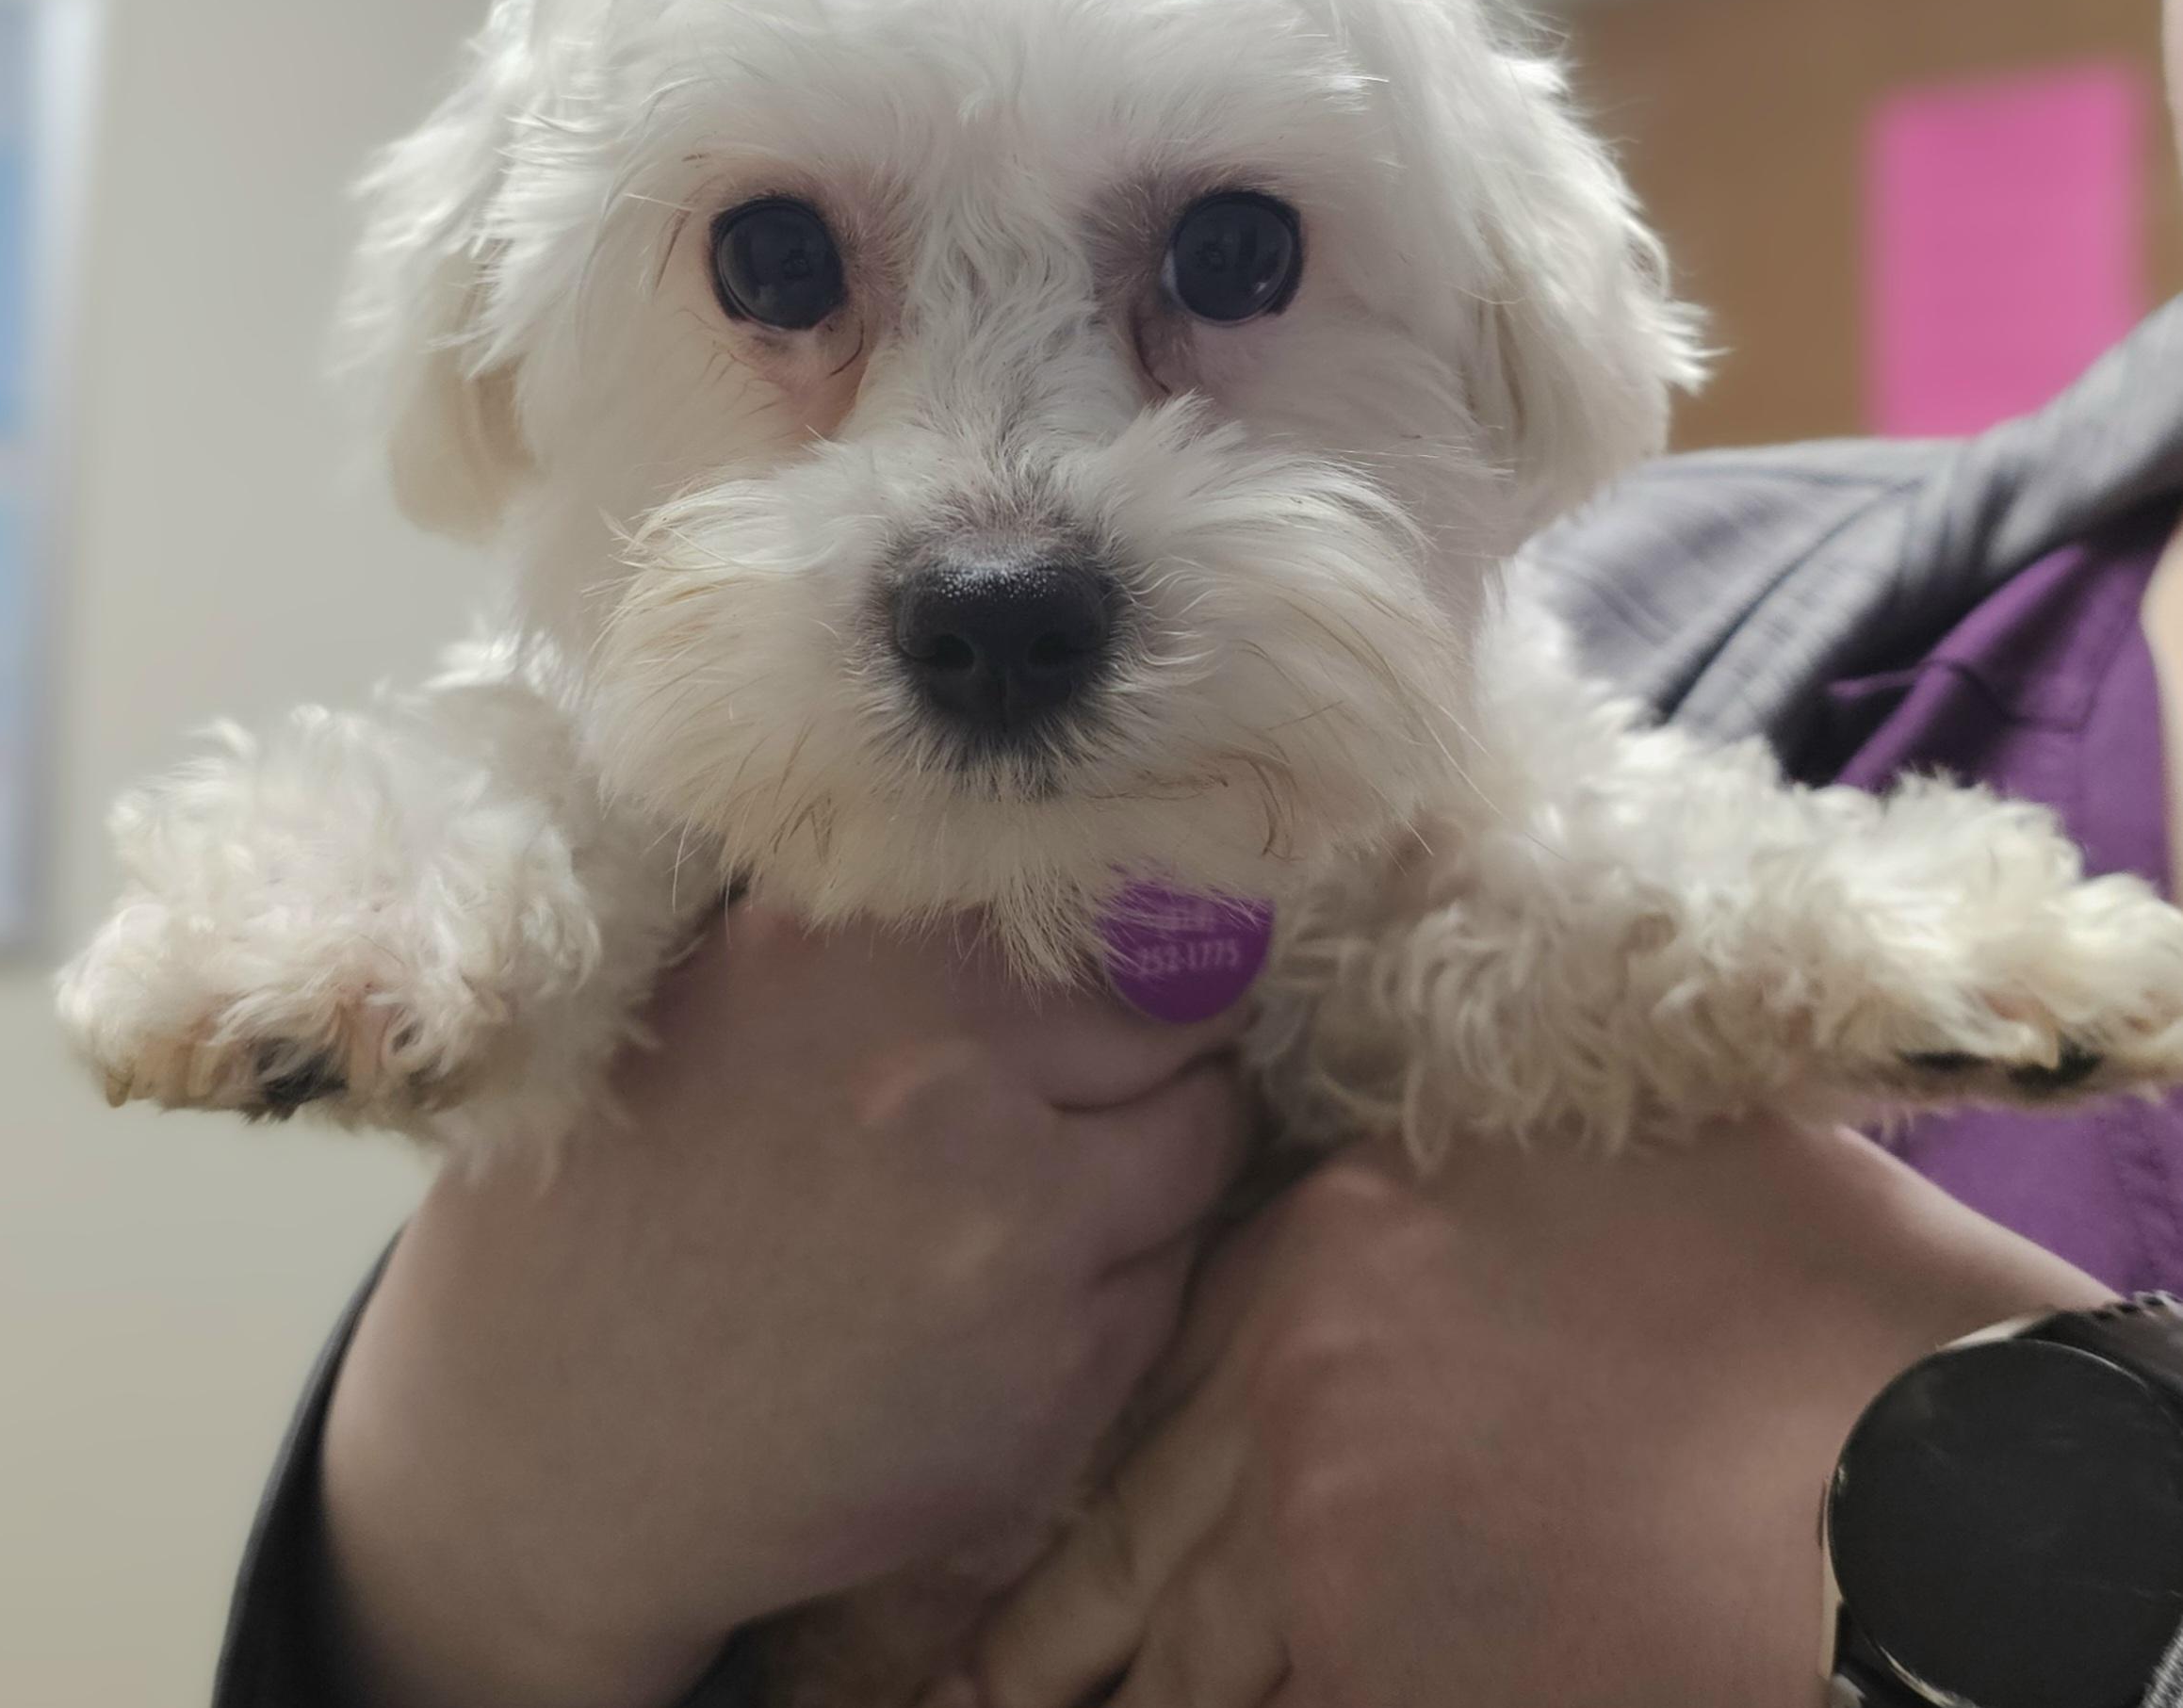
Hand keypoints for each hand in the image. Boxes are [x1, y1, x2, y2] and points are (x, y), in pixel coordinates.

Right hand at [319, 902, 1251, 1707]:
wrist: (542, 1448)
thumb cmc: (622, 1194)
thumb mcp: (732, 987)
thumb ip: (900, 932)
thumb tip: (1092, 878)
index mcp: (875, 955)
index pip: (1118, 910)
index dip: (1130, 949)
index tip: (1132, 973)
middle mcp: (960, 1078)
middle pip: (1182, 1029)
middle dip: (1155, 1053)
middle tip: (1085, 1092)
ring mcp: (1018, 1238)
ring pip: (1197, 1157)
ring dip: (1148, 1170)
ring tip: (1032, 1201)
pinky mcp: (1050, 1384)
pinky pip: (1160, 1294)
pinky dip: (1111, 1289)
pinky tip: (997, 1309)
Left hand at [960, 1124, 2109, 1707]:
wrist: (1899, 1459)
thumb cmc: (1778, 1292)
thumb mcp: (1593, 1170)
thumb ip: (1454, 1191)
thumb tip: (1414, 1204)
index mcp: (1332, 1240)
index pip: (1167, 1354)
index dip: (1091, 1442)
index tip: (1015, 1503)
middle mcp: (1288, 1373)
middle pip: (1127, 1514)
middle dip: (1031, 1611)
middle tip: (927, 1668)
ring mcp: (1314, 1521)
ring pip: (1163, 1637)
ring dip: (1085, 1680)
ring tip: (977, 1706)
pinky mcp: (1373, 1649)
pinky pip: (1257, 1695)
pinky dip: (1205, 1700)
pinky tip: (1138, 1706)